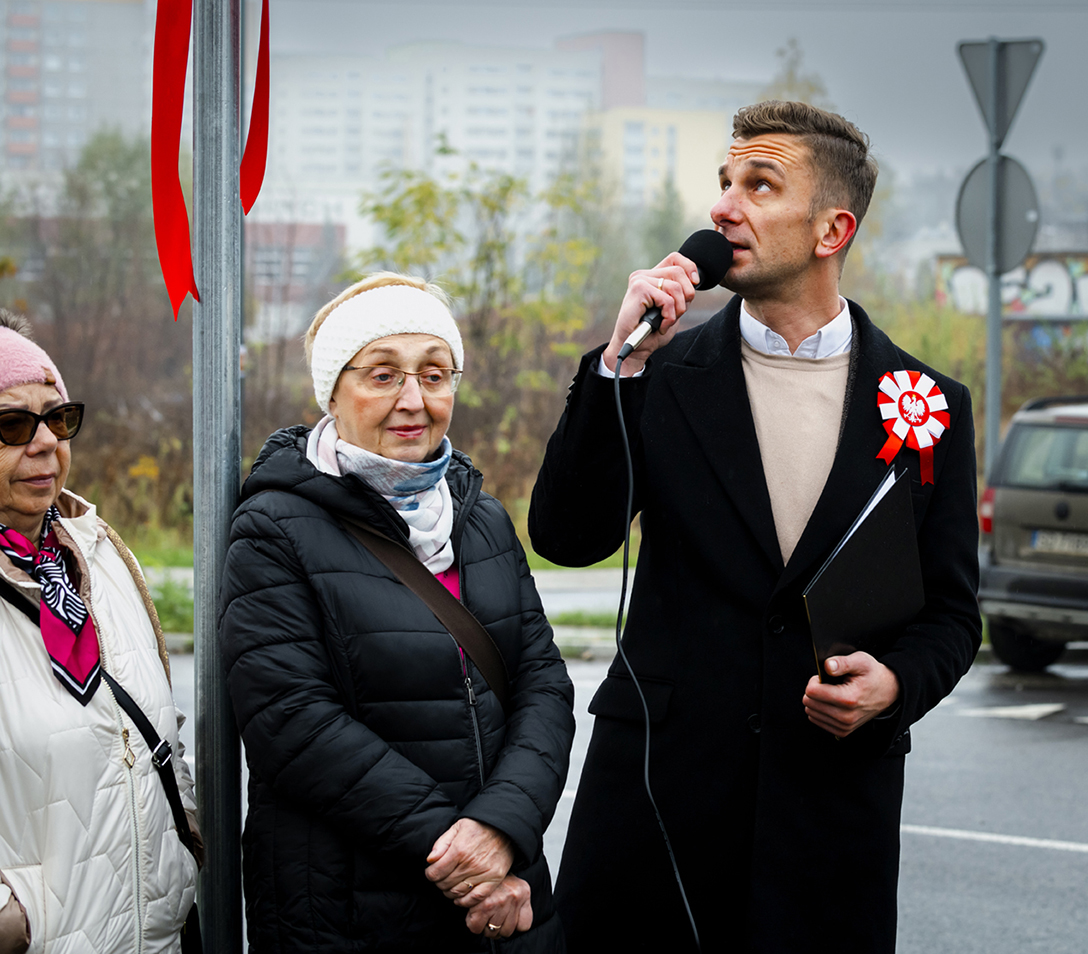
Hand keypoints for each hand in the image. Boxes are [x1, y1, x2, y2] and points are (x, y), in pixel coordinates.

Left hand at [425, 819, 513, 903]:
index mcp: (459, 849)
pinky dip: (465, 901)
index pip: (436, 872)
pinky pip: (476, 898)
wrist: (503, 827)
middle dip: (439, 882)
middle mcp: (470, 863)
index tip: (431, 872)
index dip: (430, 874)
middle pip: (445, 884)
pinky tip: (460, 898)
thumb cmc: (478, 826)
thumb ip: (442, 843)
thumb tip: (430, 860)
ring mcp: (483, 873)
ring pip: (458, 893)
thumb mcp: (457, 827)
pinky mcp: (494, 879)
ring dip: (449, 892)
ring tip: (450, 885)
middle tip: (441, 877)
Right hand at [463, 875, 532, 937]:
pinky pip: (477, 927)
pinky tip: (474, 914)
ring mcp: (500, 901)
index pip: (524, 926)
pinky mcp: (484, 905)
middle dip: (498, 927)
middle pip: (507, 931)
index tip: (506, 919)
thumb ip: (516, 905)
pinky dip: (474, 924)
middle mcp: (514, 897)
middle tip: (491, 916)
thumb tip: (507, 928)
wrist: (480, 858)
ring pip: (492, 932)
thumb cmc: (495, 877)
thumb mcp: (513, 885)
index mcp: (524, 892)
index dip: (513, 925)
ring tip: (483, 914)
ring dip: (485, 926)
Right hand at [602, 252, 700, 375]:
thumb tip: (694, 281)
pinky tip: (661, 326)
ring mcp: (639, 280)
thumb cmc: (652, 332)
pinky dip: (669, 317)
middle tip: (676, 313)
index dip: (690, 268)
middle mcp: (644, 275)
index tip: (694, 284)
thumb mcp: (673, 308)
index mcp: (652, 277)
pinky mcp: (638, 289)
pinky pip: (667, 300)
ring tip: (667, 321)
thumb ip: (681, 293)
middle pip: (679, 272)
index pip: (675, 258)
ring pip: (676, 287)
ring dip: (678, 310)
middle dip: (686, 296)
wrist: (635, 349)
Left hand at [802, 652, 899, 737]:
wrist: (888, 691)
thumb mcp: (861, 661)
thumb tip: (827, 666)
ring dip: (817, 701)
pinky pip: (817, 720)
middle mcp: (846, 716)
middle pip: (809, 703)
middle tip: (829, 684)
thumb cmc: (873, 675)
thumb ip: (842, 662)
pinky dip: (820, 710)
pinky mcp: (843, 731)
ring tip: (832, 693)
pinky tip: (831, 702)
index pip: (812, 692)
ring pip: (811, 712)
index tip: (824, 677)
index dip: (815, 680)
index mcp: (849, 699)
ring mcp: (844, 726)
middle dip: (815, 690)